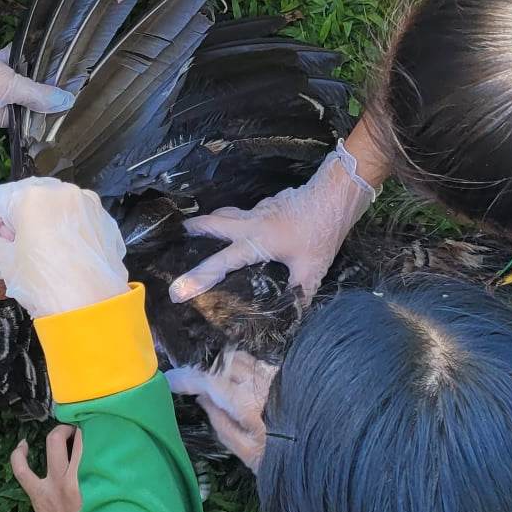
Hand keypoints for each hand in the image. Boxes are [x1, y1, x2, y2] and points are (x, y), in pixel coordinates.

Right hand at [0, 11, 75, 124]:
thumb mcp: (9, 88)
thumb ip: (37, 94)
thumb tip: (67, 103)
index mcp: (4, 116)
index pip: (34, 116)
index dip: (52, 107)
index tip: (75, 96)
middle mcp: (0, 101)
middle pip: (28, 95)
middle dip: (46, 85)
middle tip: (74, 73)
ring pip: (20, 75)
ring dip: (34, 67)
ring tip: (62, 57)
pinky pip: (9, 59)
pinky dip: (19, 52)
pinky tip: (37, 43)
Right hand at [0, 177, 127, 316]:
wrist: (94, 311)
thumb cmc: (45, 287)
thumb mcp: (2, 265)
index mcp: (33, 197)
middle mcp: (63, 191)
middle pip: (24, 197)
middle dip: (11, 219)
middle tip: (6, 247)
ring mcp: (88, 204)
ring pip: (51, 205)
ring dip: (36, 222)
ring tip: (33, 252)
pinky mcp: (105, 221)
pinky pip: (73, 217)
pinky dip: (60, 229)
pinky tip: (59, 255)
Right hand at [166, 352, 275, 471]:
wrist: (328, 452)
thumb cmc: (285, 459)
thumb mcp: (246, 452)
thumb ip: (220, 423)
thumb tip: (202, 398)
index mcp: (247, 401)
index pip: (208, 379)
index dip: (185, 378)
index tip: (167, 380)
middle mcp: (260, 380)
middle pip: (222, 361)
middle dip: (201, 368)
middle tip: (185, 381)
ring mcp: (275, 374)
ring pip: (239, 359)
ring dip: (219, 366)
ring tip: (207, 380)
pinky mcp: (285, 375)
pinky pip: (253, 364)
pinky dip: (236, 368)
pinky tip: (232, 381)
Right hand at [168, 142, 376, 303]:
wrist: (334, 196)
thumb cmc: (320, 233)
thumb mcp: (312, 270)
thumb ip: (300, 293)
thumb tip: (296, 316)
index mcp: (255, 242)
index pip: (220, 263)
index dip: (198, 278)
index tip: (177, 289)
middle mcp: (251, 223)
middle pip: (215, 222)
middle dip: (196, 228)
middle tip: (181, 233)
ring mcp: (261, 209)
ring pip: (230, 213)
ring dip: (215, 219)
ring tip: (206, 228)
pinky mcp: (272, 203)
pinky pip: (249, 211)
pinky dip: (240, 219)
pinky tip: (251, 227)